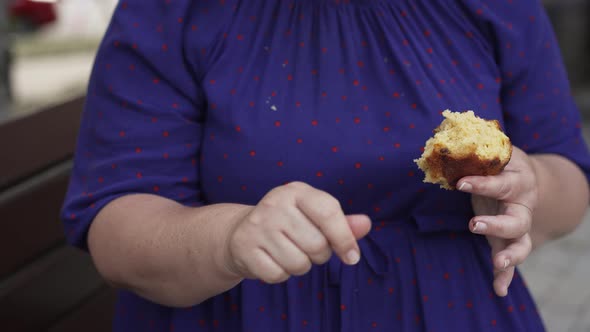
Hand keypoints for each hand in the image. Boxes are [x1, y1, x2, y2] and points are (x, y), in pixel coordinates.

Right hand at [223, 182, 371, 283]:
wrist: (240, 232)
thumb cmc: (288, 224)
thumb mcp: (313, 216)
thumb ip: (341, 222)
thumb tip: (365, 224)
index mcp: (296, 191)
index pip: (328, 212)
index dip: (345, 238)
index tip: (352, 256)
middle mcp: (274, 203)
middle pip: (317, 244)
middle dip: (319, 255)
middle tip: (306, 247)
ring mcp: (257, 226)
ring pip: (298, 263)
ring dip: (300, 266)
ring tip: (288, 252)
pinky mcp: (244, 248)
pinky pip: (277, 275)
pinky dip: (280, 275)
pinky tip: (273, 260)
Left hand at [457, 147, 537, 296]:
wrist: (524, 175)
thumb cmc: (499, 162)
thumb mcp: (491, 152)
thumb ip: (472, 152)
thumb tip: (441, 144)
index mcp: (518, 180)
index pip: (501, 183)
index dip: (482, 183)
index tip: (460, 183)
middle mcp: (522, 205)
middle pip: (518, 220)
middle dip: (497, 225)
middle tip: (474, 225)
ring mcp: (518, 224)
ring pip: (521, 243)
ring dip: (511, 255)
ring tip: (498, 262)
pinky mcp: (509, 238)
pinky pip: (511, 260)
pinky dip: (506, 276)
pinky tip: (499, 290)